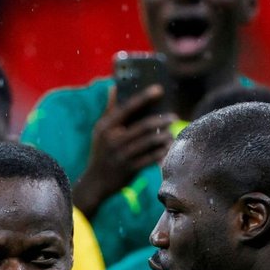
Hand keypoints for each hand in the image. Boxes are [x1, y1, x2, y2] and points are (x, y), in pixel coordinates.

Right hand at [70, 85, 175, 216]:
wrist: (96, 182)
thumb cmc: (101, 151)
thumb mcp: (100, 130)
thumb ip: (109, 109)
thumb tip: (113, 87)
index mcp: (106, 127)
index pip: (128, 108)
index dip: (144, 97)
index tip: (159, 89)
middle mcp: (113, 140)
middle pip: (144, 126)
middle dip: (162, 120)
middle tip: (174, 116)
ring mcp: (122, 155)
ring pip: (149, 142)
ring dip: (164, 136)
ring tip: (171, 132)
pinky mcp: (129, 169)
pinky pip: (150, 158)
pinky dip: (161, 151)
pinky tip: (167, 146)